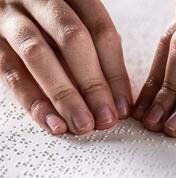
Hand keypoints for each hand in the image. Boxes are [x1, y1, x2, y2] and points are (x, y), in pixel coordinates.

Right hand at [0, 0, 131, 134]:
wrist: (9, 4)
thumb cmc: (50, 21)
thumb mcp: (76, 24)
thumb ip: (94, 50)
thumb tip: (117, 98)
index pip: (101, 32)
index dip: (115, 72)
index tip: (123, 106)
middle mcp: (41, 0)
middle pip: (73, 40)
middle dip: (93, 85)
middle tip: (106, 119)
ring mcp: (12, 17)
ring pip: (39, 55)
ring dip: (65, 96)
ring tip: (83, 125)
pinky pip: (11, 72)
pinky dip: (34, 102)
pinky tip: (53, 123)